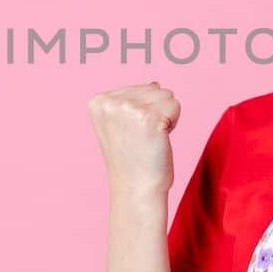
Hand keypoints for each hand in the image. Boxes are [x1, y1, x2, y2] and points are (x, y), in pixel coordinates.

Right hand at [86, 80, 180, 198]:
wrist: (136, 189)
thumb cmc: (133, 160)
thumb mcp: (121, 124)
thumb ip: (132, 100)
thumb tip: (154, 82)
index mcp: (98, 101)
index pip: (139, 87)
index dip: (143, 111)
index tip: (131, 133)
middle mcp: (109, 102)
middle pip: (154, 88)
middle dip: (155, 112)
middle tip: (143, 138)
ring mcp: (128, 108)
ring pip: (166, 95)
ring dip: (165, 117)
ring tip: (150, 139)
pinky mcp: (149, 117)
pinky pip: (175, 106)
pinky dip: (173, 123)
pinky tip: (158, 140)